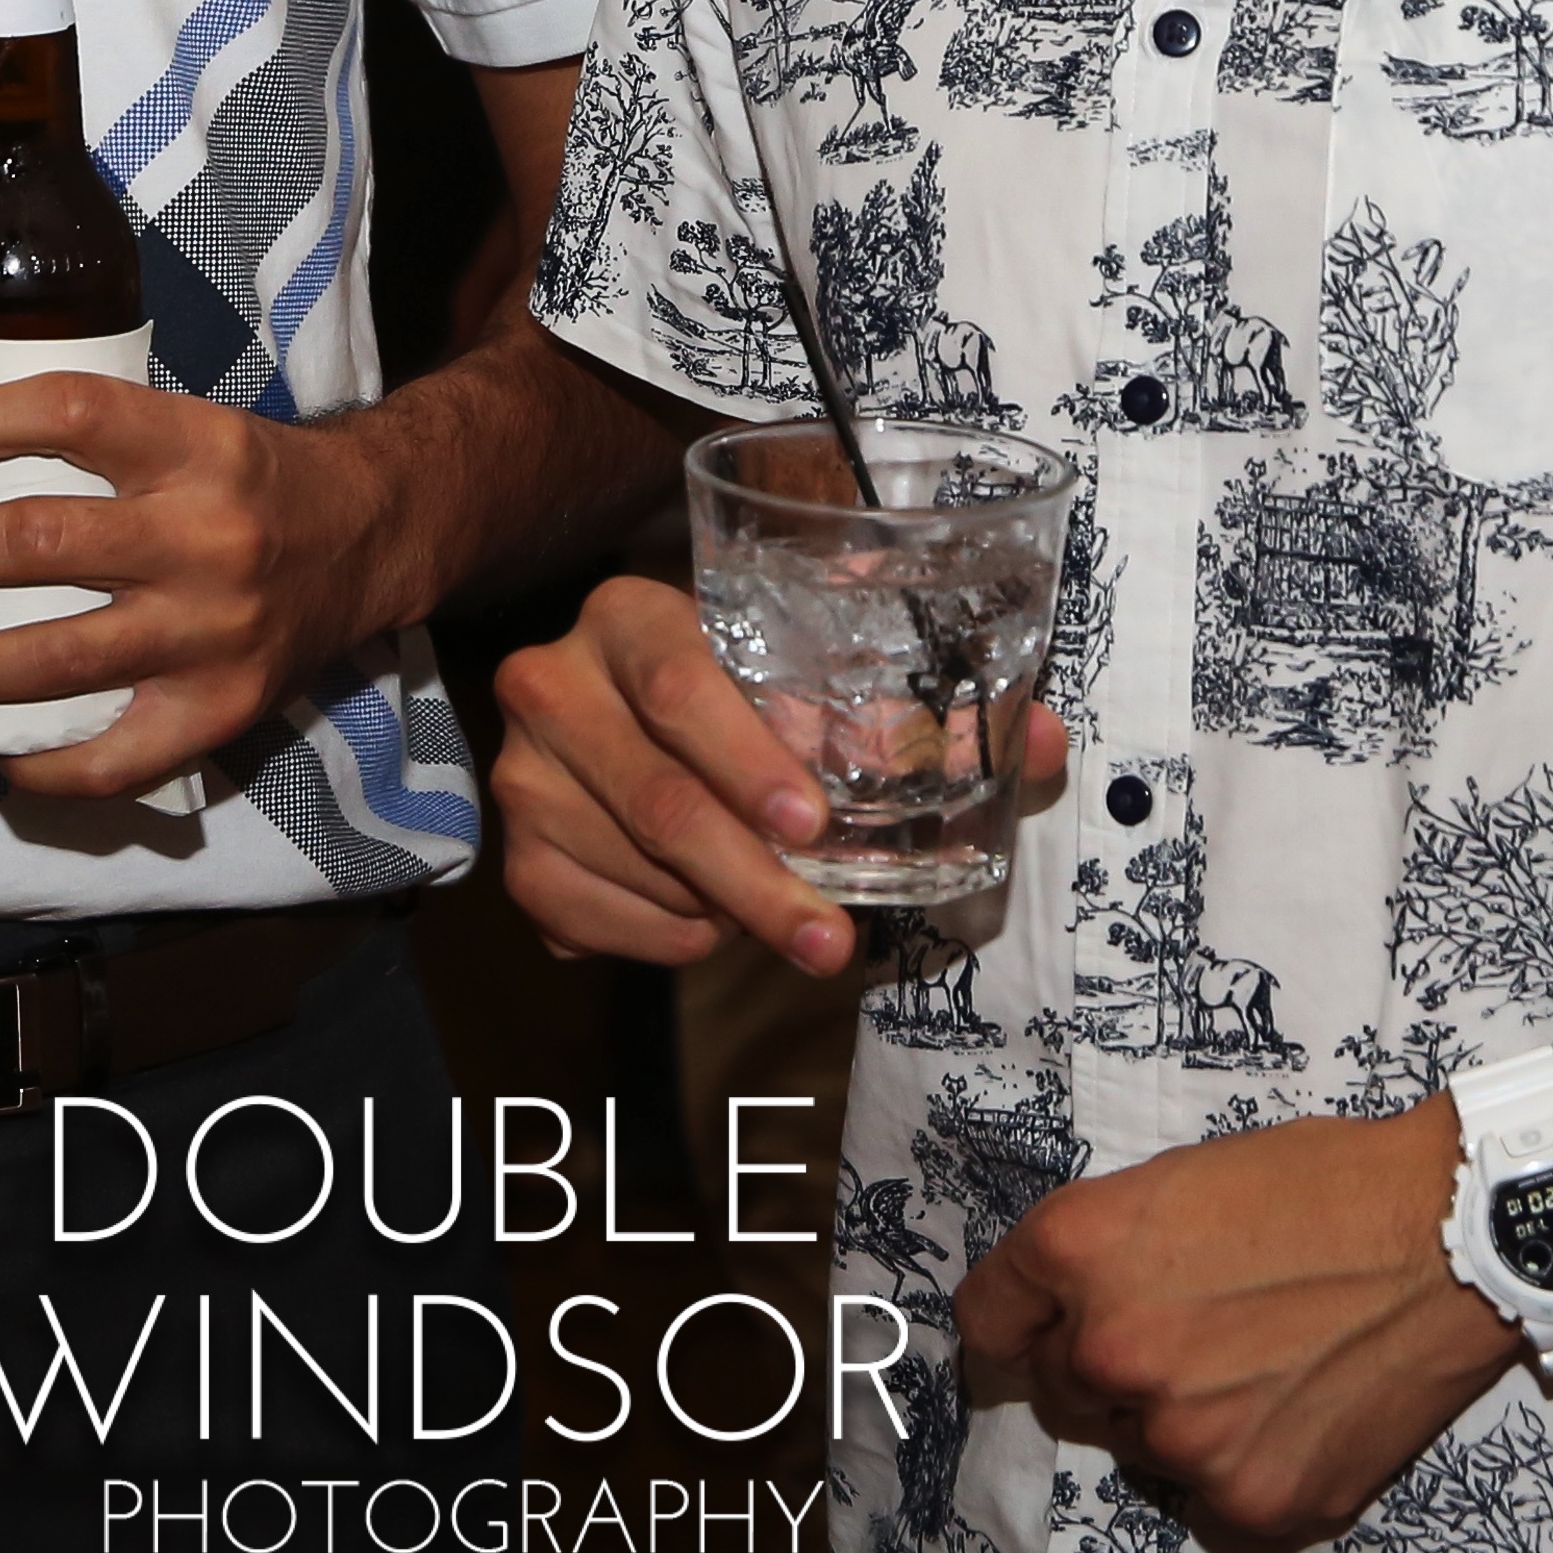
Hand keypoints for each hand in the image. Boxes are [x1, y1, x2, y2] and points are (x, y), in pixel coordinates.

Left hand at [0, 370, 380, 800]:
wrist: (370, 539)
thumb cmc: (253, 481)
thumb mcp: (195, 427)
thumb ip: (103, 442)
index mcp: (196, 448)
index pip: (72, 411)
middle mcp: (206, 537)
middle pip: (40, 542)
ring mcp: (213, 634)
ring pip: (56, 659)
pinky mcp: (222, 711)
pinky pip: (112, 760)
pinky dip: (38, 766)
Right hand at [490, 572, 1068, 978]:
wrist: (628, 725)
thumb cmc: (748, 702)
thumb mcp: (822, 686)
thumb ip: (930, 714)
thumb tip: (1041, 739)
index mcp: (631, 613)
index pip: (679, 683)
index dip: (748, 759)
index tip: (813, 824)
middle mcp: (554, 678)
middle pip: (656, 798)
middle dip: (755, 881)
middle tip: (829, 939)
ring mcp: (522, 769)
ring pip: (631, 871)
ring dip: (720, 913)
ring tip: (784, 918)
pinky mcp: (510, 854)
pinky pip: (587, 921)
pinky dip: (663, 939)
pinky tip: (706, 922)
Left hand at [954, 1102, 1521, 1552]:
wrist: (1452, 1237)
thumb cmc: (1325, 1187)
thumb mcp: (1181, 1181)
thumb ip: (1103, 1254)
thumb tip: (1058, 1316)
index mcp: (1078, 1250)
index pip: (987, 1322)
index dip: (1016, 1324)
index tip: (1035, 1332)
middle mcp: (1109, 1350)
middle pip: (1065, 1389)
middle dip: (1114, 1365)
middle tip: (1205, 1327)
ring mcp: (1179, 1437)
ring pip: (1141, 1446)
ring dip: (1183, 1418)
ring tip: (1271, 1362)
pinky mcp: (1250, 1500)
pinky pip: (1212, 1499)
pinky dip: (1245, 1467)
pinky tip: (1302, 1412)